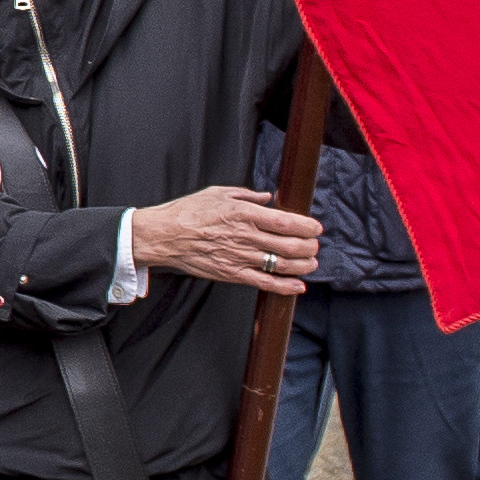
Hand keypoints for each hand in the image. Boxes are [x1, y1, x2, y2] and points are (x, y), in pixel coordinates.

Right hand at [132, 185, 329, 287]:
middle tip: (315, 246)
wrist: (164, 236)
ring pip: (282, 265)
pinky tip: (298, 286)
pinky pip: (264, 283)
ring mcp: (239, 257)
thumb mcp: (218, 193)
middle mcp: (245, 236)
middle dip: (309, 247)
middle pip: (289, 245)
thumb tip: (268, 197)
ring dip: (302, 265)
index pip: (285, 221)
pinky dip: (285, 286)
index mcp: (243, 213)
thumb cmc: (187, 212)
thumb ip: (247, 195)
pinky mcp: (232, 274)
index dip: (306, 226)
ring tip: (310, 262)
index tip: (316, 228)